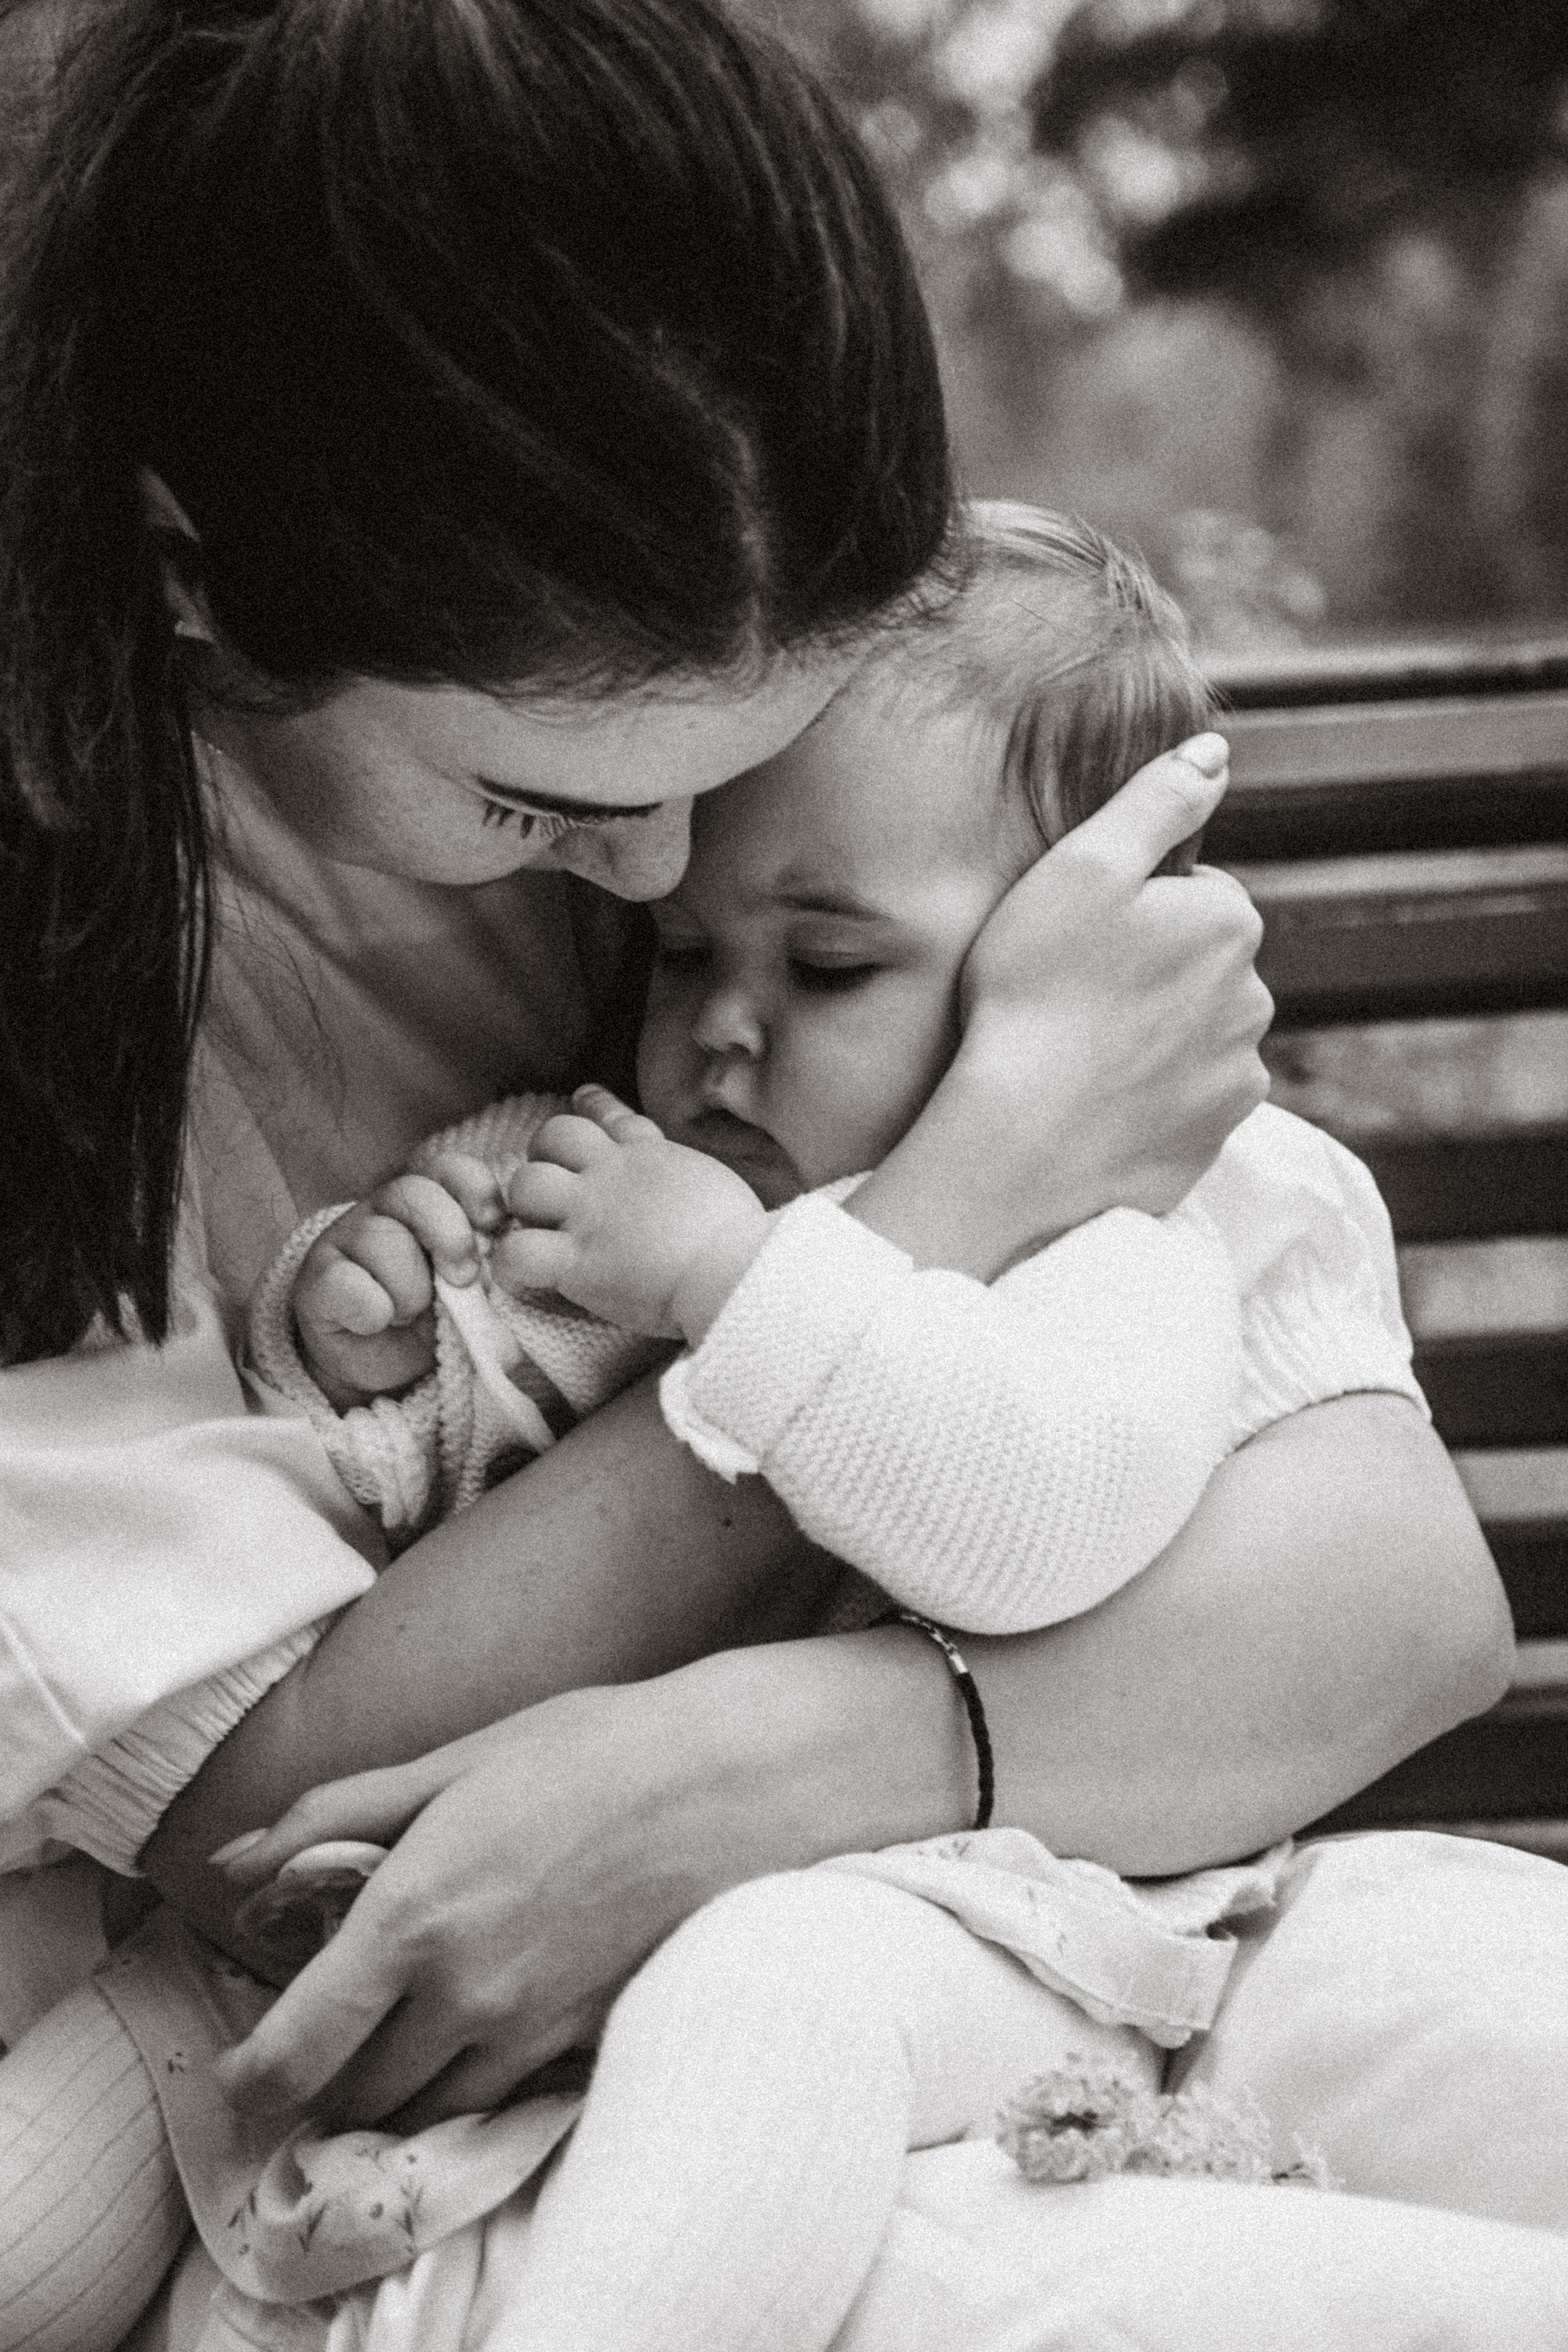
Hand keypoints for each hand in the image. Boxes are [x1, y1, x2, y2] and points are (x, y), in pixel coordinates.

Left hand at [209, 1680, 760, 2130]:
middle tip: (319, 2033)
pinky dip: (460, 2087)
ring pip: (420, 2113)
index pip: (294, 2052)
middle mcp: (462, 1994)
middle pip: (350, 2097)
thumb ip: (333, 1816)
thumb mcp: (452, 1762)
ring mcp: (527, 2029)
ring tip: (387, 2039)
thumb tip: (236, 1864)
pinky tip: (469, 2032)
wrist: (730, 1781)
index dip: (248, 2078)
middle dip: (318, 2081)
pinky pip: (492, 2099)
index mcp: (411, 1917)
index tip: (239, 2064)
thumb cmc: (589, 1750)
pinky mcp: (579, 2042)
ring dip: (386, 2093)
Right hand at [292, 1157, 504, 1404]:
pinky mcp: (317, 1281)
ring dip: (408, 1288)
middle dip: (448, 1236)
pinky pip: (344, 1282)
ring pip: (380, 1238)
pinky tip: (376, 1322)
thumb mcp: (474, 1300)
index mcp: (433, 1206)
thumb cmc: (437, 1323)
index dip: (475, 1190)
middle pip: (414, 1192)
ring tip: (409, 1314)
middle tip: (462, 1280)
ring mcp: (347, 1241)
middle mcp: (387, 1212)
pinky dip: (368, 1308)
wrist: (382, 1370)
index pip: (452, 1170)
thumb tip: (506, 1301)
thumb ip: (492, 1283)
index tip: (494, 1225)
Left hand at [493, 1084, 770, 1341]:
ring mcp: (591, 1214)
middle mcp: (613, 1175)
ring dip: (525, 1209)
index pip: (609, 1115)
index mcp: (651, 1157)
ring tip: (541, 1233)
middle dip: (546, 1160)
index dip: (591, 1107)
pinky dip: (512, 1265)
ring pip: (525, 1185)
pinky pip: (516, 1252)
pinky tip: (528, 1275)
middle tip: (557, 1195)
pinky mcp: (578, 1261)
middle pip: (552, 1136)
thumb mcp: (715, 1182)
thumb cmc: (743, 1239)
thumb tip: (687, 1173)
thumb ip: (686, 1171)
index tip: (582, 1101)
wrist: (737, 1268)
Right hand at [852, 738, 1270, 1276]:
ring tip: (1081, 1053)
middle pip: (1199, 967)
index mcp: (1229, 923)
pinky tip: (1096, 1102)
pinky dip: (1150, 1100)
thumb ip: (1156, 801)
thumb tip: (1214, 751)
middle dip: (1150, 972)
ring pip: (1196, 1036)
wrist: (1022, 1140)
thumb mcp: (1082, 867)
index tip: (1077, 939)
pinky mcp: (1212, 1139)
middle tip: (1071, 996)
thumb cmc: (1036, 993)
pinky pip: (1184, 1103)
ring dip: (1153, 1037)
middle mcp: (1254, 999)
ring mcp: (1236, 1076)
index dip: (1128, 911)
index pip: (1191, 896)